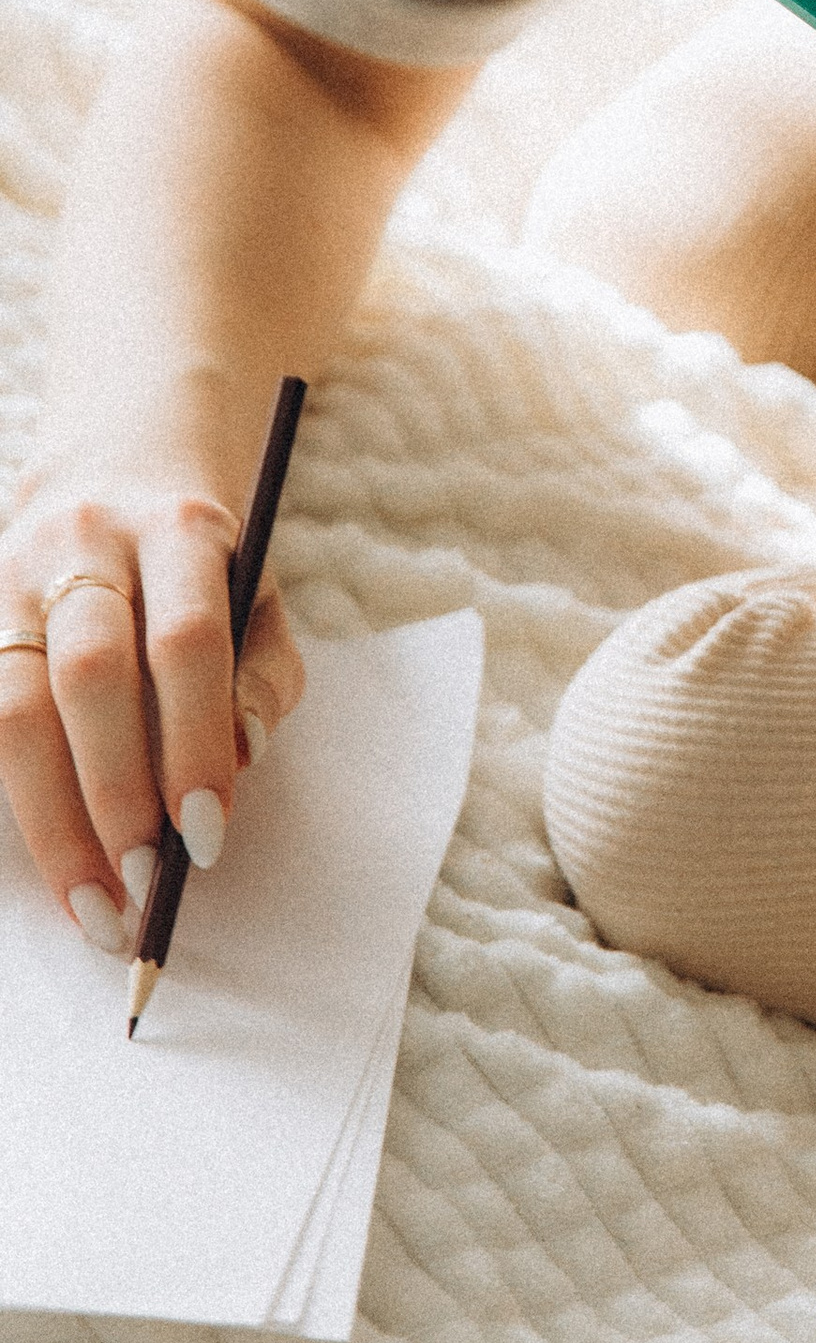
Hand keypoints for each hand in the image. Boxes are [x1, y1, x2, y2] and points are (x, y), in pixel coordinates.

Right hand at [0, 469, 305, 948]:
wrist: (125, 439)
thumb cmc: (204, 550)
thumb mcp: (260, 587)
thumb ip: (262, 673)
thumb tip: (239, 757)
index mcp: (177, 526)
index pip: (185, 642)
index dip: (194, 744)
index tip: (207, 837)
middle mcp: (82, 541)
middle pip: (87, 677)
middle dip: (115, 795)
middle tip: (143, 889)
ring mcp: (8, 571)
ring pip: (9, 704)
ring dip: (50, 817)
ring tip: (90, 903)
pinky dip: (2, 784)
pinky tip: (37, 853)